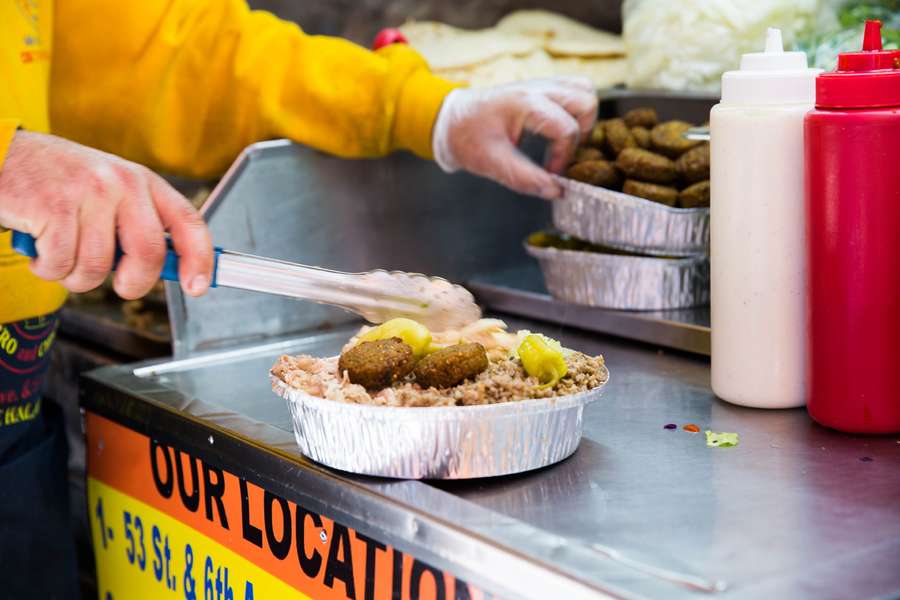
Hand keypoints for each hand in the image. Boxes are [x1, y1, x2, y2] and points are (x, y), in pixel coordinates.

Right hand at [0, 131, 212, 298]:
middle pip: (148, 254)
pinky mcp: (54, 207)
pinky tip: (40, 249)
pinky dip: (48, 269)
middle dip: (133, 283)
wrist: (1, 155)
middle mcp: (121, 182)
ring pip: (99, 267)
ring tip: (62, 254)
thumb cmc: (56, 181)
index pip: (187, 222)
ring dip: (77, 276)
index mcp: (141, 181)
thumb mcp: (107, 192)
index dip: (199, 259)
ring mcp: (88, 192)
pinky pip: (62, 264)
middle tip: (119, 285)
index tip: (197, 286)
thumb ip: (136, 224)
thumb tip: (168, 268)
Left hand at [431, 77, 597, 198]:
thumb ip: (525, 179)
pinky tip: (555, 132)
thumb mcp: (492, 163)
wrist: (448, 120)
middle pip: (586, 101)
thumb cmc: (465, 137)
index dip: (563, 157)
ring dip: (581, 119)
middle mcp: (537, 88)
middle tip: (561, 155)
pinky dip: (573, 111)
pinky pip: (572, 91)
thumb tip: (557, 191)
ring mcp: (540, 85)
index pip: (566, 129)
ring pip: (584, 91)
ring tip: (562, 142)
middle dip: (581, 134)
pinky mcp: (540, 89)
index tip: (550, 174)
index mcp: (525, 104)